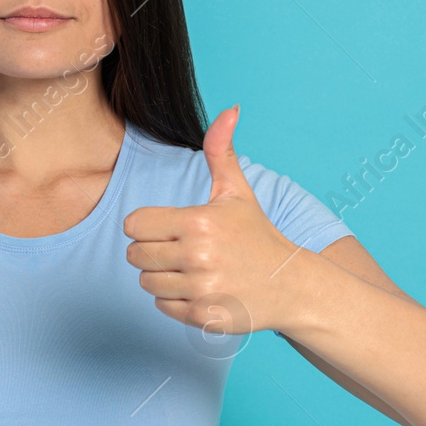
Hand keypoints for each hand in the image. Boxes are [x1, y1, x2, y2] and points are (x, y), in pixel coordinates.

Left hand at [123, 104, 309, 336]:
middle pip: (135, 255)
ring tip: (193, 270)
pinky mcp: (203, 317)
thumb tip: (230, 109)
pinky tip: (200, 289)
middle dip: (152, 251)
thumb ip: (221, 151)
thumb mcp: (237, 192)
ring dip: (162, 276)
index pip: (134, 225)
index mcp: (198, 222)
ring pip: (145, 282)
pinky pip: (161, 306)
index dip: (147, 226)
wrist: (291, 285)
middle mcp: (197, 257)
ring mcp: (200, 290)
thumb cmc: (257, 235)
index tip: (170, 228)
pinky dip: (175, 300)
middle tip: (182, 250)